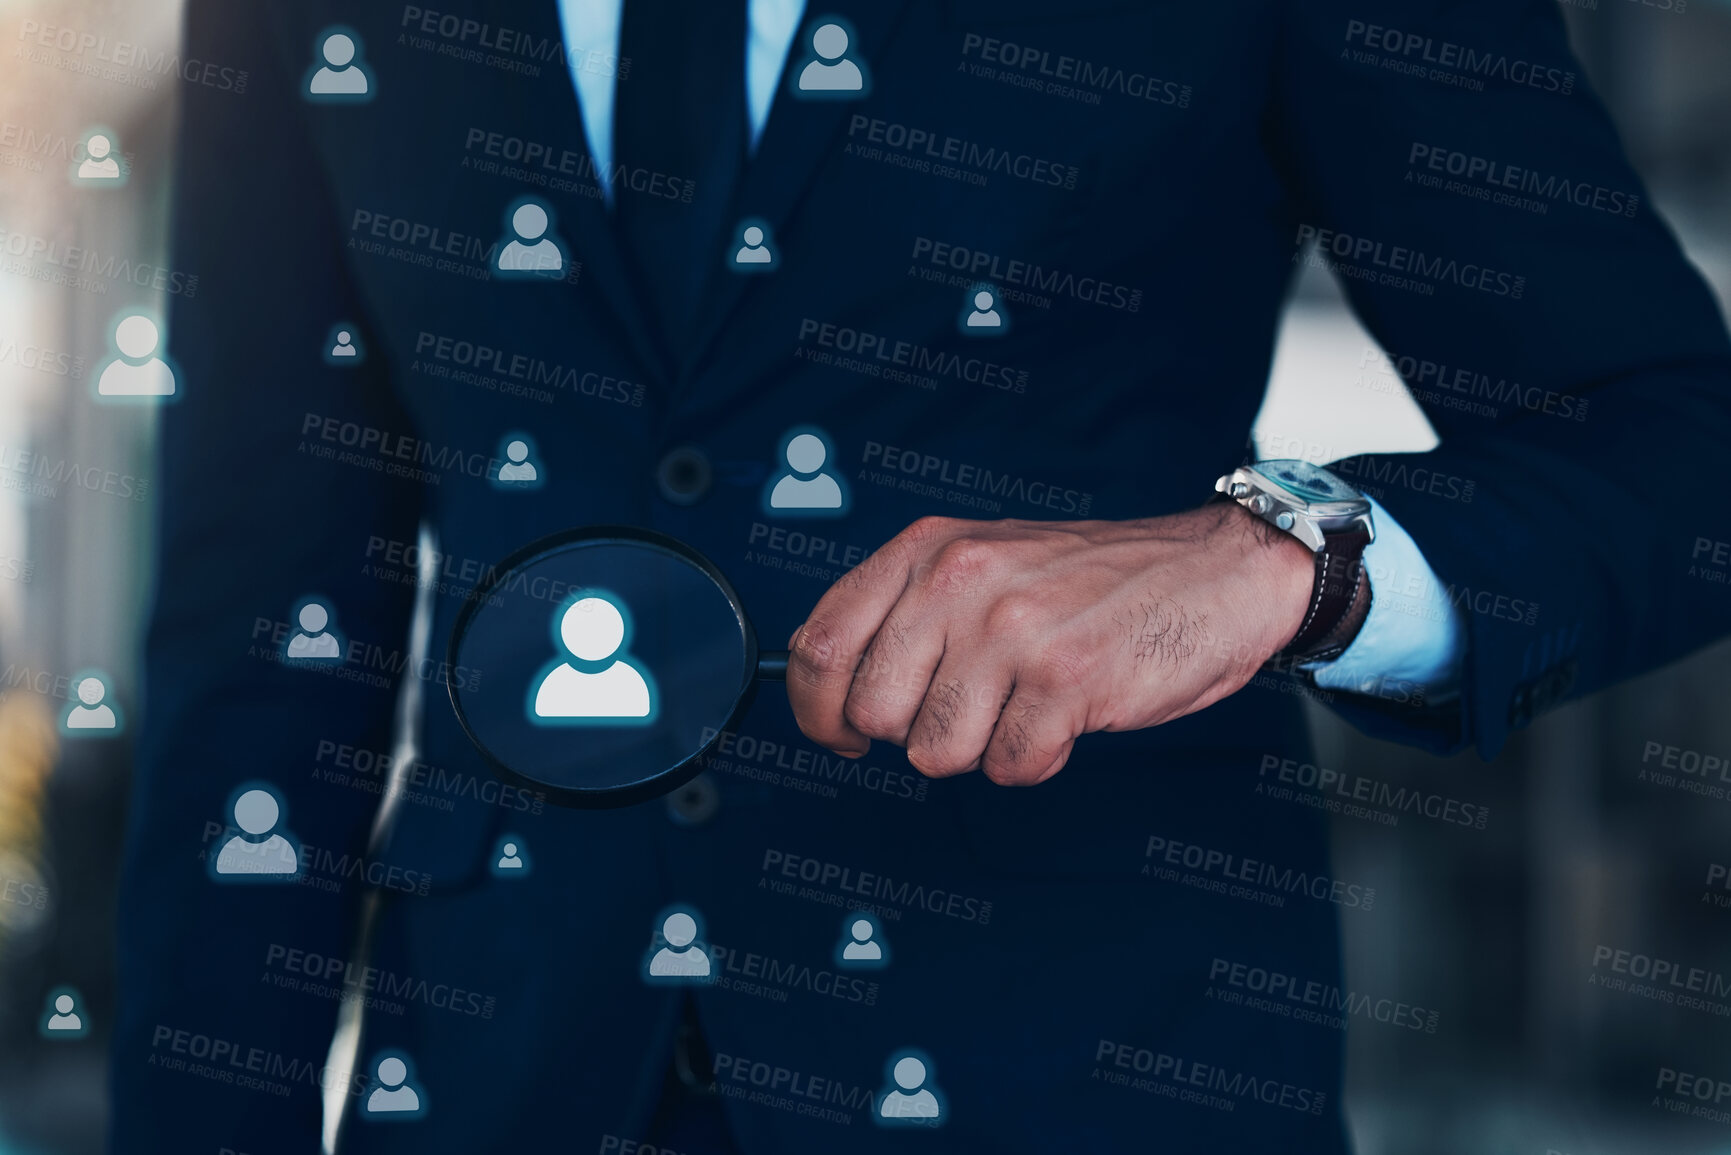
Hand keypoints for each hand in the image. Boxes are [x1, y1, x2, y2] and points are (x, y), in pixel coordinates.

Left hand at [785, 505, 1315, 784]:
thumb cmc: (1095, 580)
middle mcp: (960, 582)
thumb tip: (834, 691)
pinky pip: (1008, 766)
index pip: (820, 645)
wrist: (1215, 572)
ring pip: (935, 751)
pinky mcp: (1066, 682)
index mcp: (927, 550)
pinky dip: (1035, 757)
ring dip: (981, 747)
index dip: (818, 709)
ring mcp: (1012, 632)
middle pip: (872, 712)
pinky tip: (1065, 714)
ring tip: (1024, 702)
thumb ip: (908, 610)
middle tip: (967, 711)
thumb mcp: (983, 561)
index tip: (841, 733)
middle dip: (914, 732)